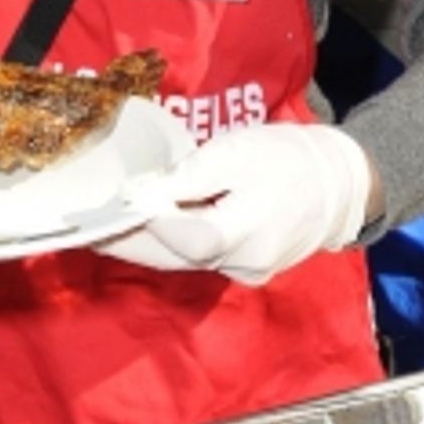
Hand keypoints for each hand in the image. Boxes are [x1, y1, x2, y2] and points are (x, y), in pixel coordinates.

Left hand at [98, 122, 373, 285]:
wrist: (341, 184)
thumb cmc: (288, 160)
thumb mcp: (237, 152)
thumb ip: (189, 177)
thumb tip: (146, 193)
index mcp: (238, 236)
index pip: (175, 235)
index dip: (138, 222)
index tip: (103, 208)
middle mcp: (238, 264)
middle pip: (169, 256)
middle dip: (124, 242)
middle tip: (82, 231)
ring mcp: (243, 272)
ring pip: (181, 260)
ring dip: (143, 245)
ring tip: (102, 229)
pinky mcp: (246, 268)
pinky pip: (196, 258)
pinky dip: (169, 244)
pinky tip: (143, 230)